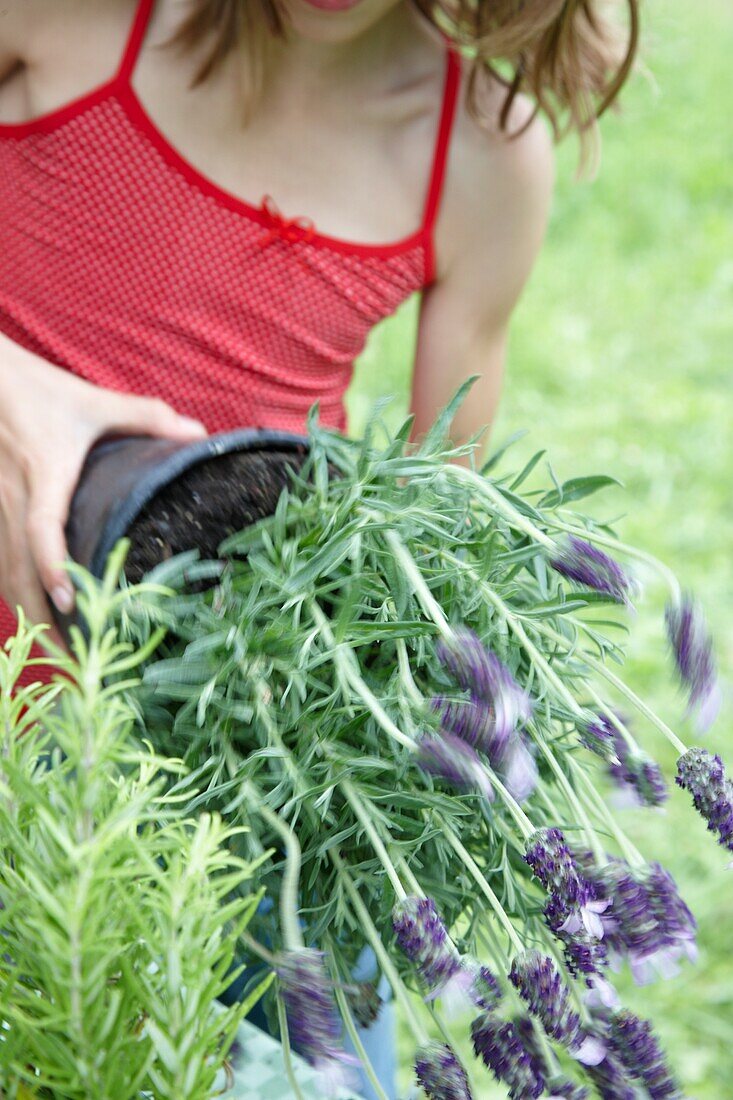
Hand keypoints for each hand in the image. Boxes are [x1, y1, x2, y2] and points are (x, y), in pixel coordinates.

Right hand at [0, 343, 206, 635]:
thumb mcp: (95, 402)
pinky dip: (10, 592)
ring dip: (26, 613)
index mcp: (44, 476)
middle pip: (18, 570)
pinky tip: (30, 615)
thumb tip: (199, 435)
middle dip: (43, 617)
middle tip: (74, 657)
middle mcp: (12, 498)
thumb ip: (147, 418)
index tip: (69, 602)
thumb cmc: (39, 391)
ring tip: (55, 652)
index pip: (40, 530)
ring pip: (3, 573)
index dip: (53, 566)